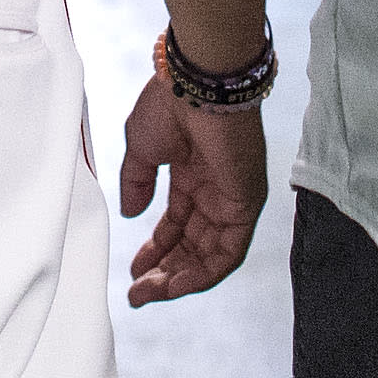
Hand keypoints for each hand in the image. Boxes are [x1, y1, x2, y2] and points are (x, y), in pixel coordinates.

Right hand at [118, 63, 268, 303]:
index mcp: (191, 173)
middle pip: (193, 244)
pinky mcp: (246, 203)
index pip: (177, 224)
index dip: (155, 249)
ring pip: (210, 254)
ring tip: (150, 294)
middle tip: (138, 292)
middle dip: (165, 271)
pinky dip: (205, 272)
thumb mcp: (141, 148)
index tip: (133, 271)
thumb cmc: (170, 104)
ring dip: (180, 279)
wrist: (197, 84)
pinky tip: (177, 285)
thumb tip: (131, 215)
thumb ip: (137, 183)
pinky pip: (229, 251)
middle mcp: (214, 189)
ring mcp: (232, 197)